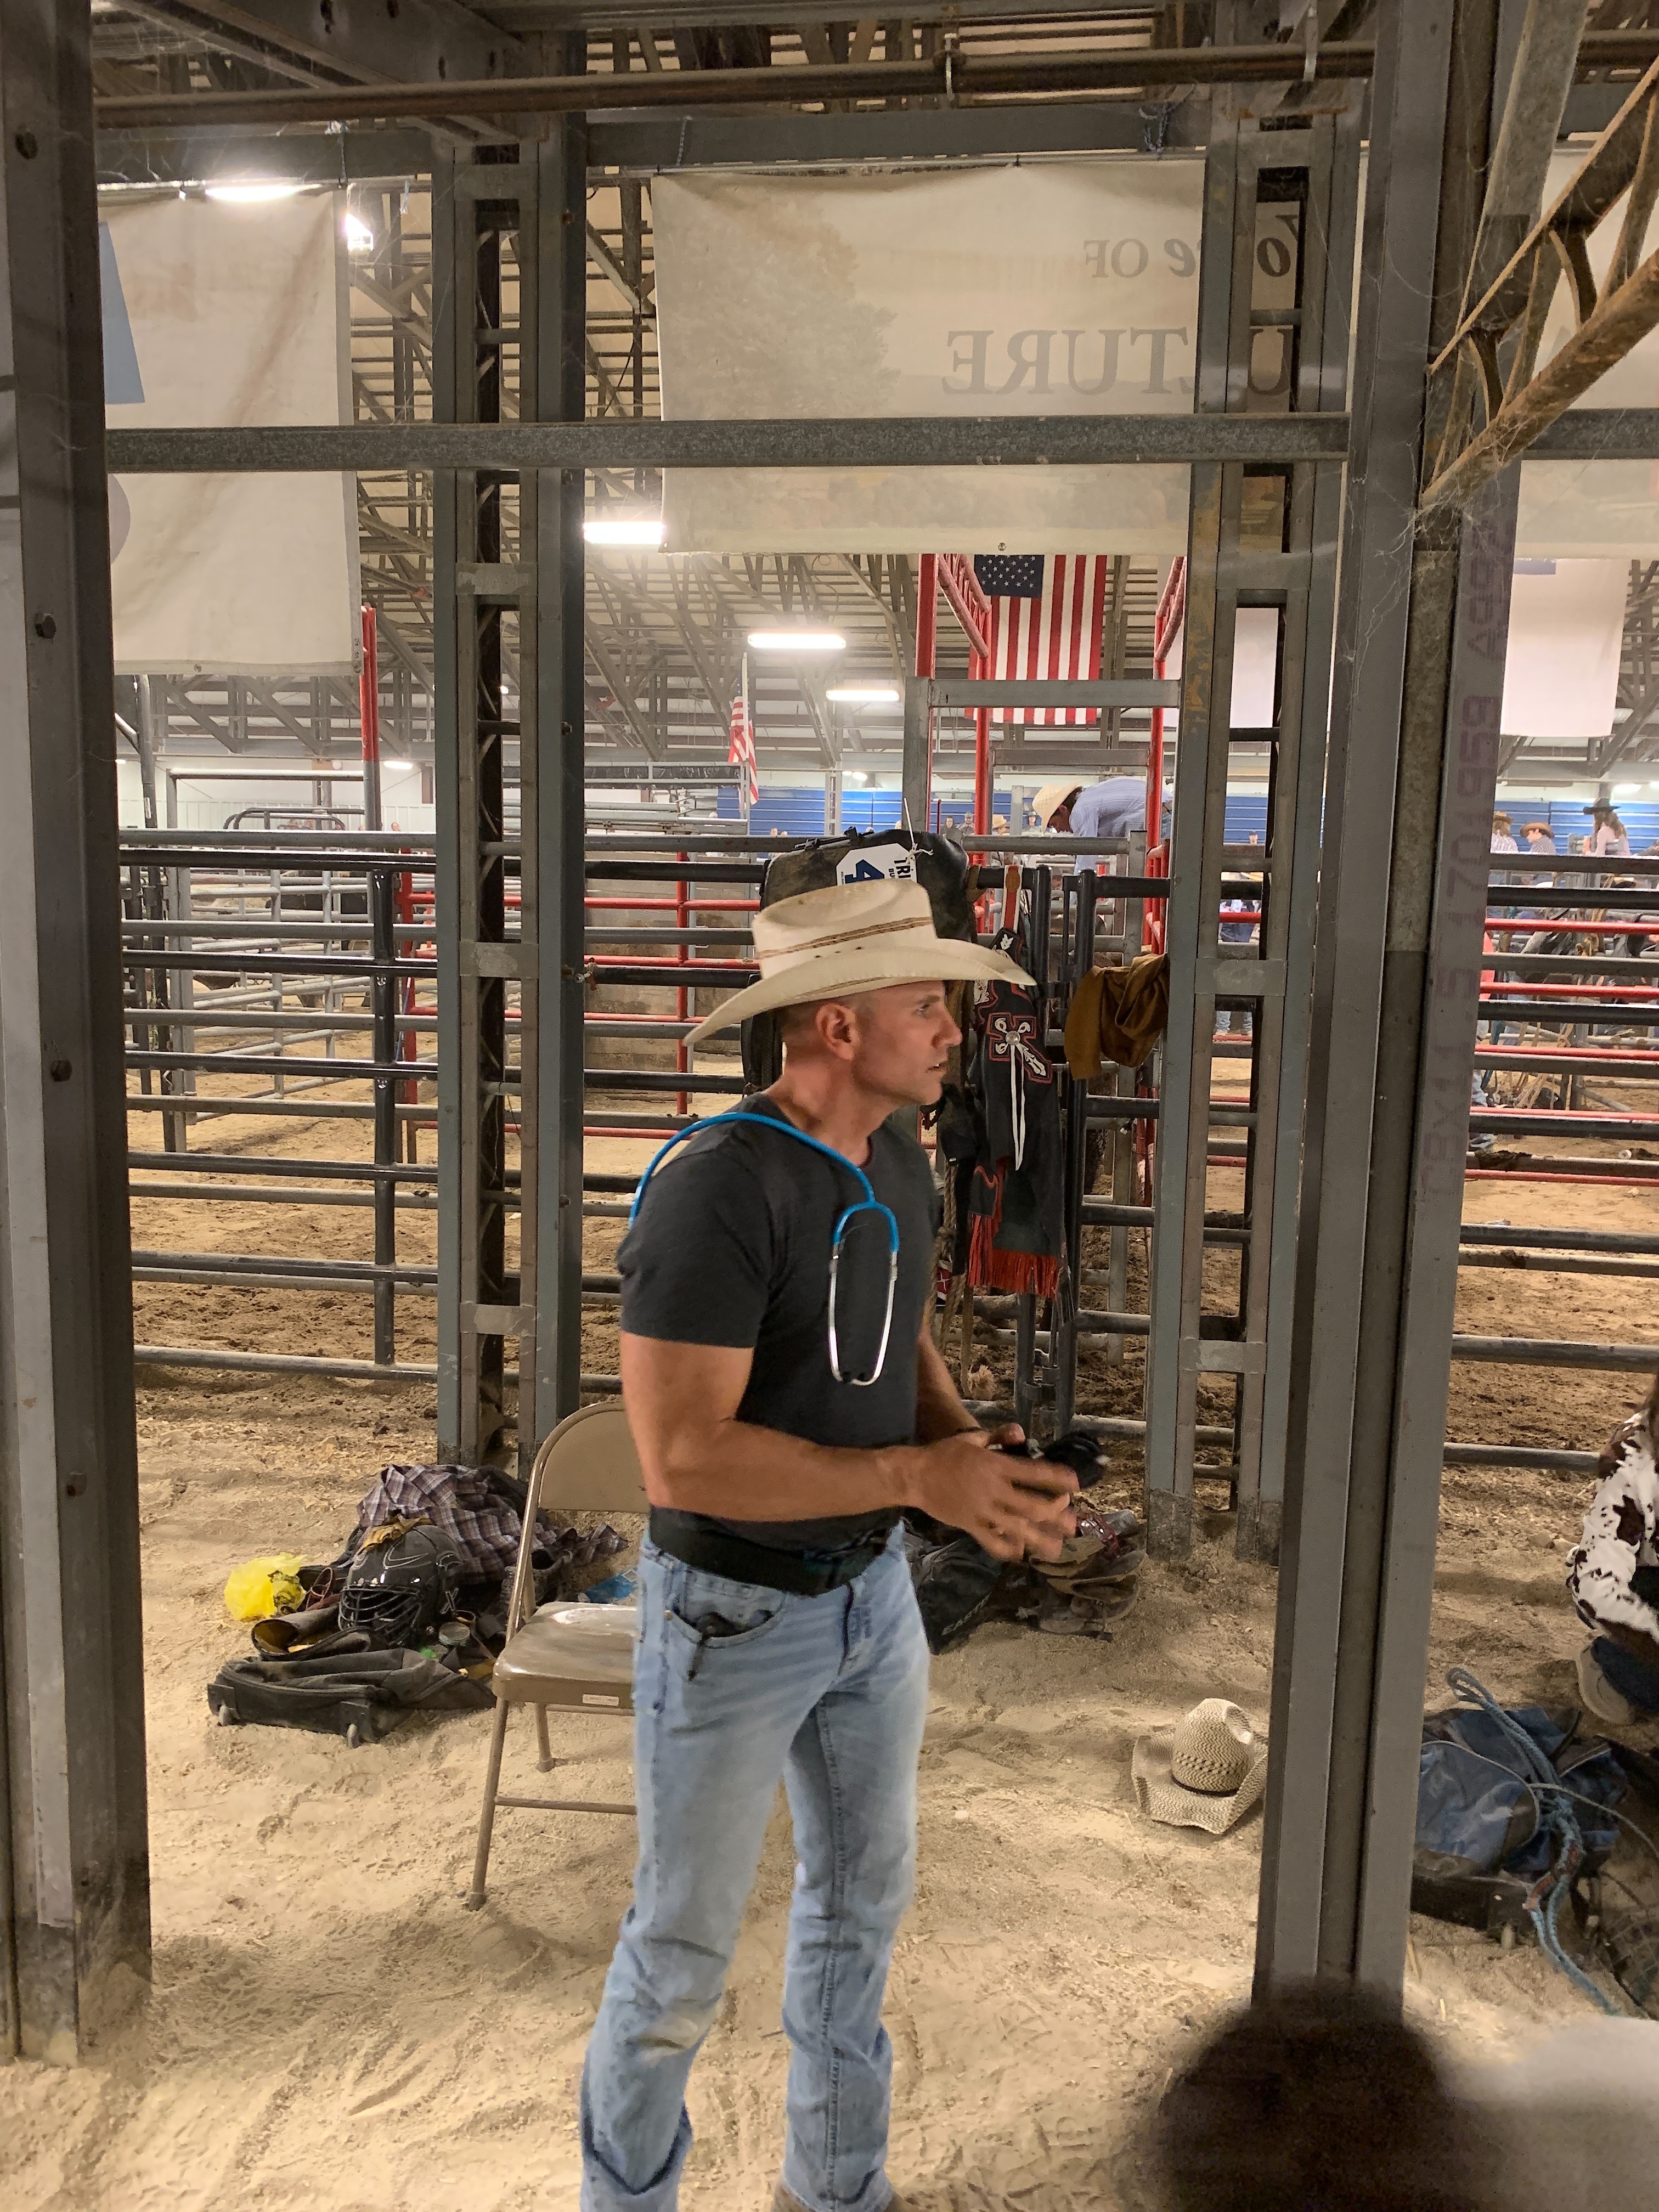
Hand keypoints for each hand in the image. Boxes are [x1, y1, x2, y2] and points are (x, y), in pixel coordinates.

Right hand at [905, 1428, 1077, 1562]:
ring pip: (1017, 1529)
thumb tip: (1021, 1433)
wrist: (916, 1475)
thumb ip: (998, 1436)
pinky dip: (1007, 1550)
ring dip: (1039, 1539)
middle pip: (1032, 1506)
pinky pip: (992, 1542)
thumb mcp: (972, 1438)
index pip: (1034, 1472)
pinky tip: (1019, 1554)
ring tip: (1056, 1549)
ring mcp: (983, 1511)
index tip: (1075, 1483)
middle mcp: (994, 1490)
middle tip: (1072, 1521)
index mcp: (996, 1466)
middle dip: (1056, 1515)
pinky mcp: (971, 1526)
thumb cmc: (946, 1454)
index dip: (1057, 1478)